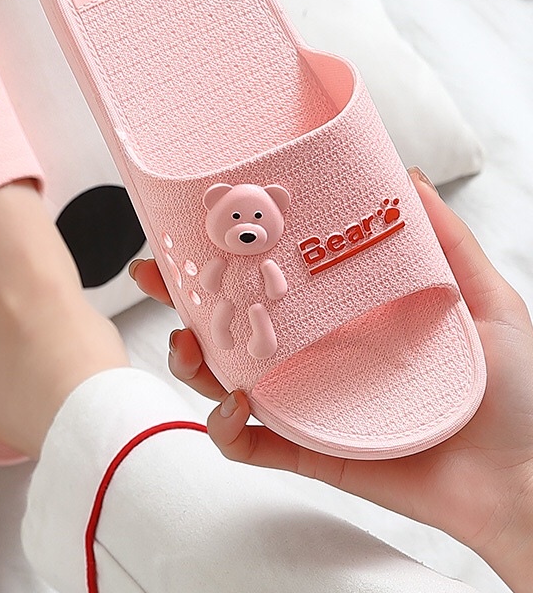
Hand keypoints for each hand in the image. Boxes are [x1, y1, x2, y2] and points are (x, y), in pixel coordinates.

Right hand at [130, 169, 532, 590]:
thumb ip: (443, 237)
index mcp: (342, 315)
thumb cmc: (514, 391)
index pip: (269, 279)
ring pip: (222, 379)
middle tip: (157, 276)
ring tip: (190, 344)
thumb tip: (406, 174)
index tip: (194, 228)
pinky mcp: (306, 451)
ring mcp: (305, 403)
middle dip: (182, 299)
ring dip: (190, 360)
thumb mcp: (481, 296)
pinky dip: (225, 428)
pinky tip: (236, 406)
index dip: (225, 254)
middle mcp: (314, 354)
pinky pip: (246, 444)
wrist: (527, 478)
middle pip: (229, 324)